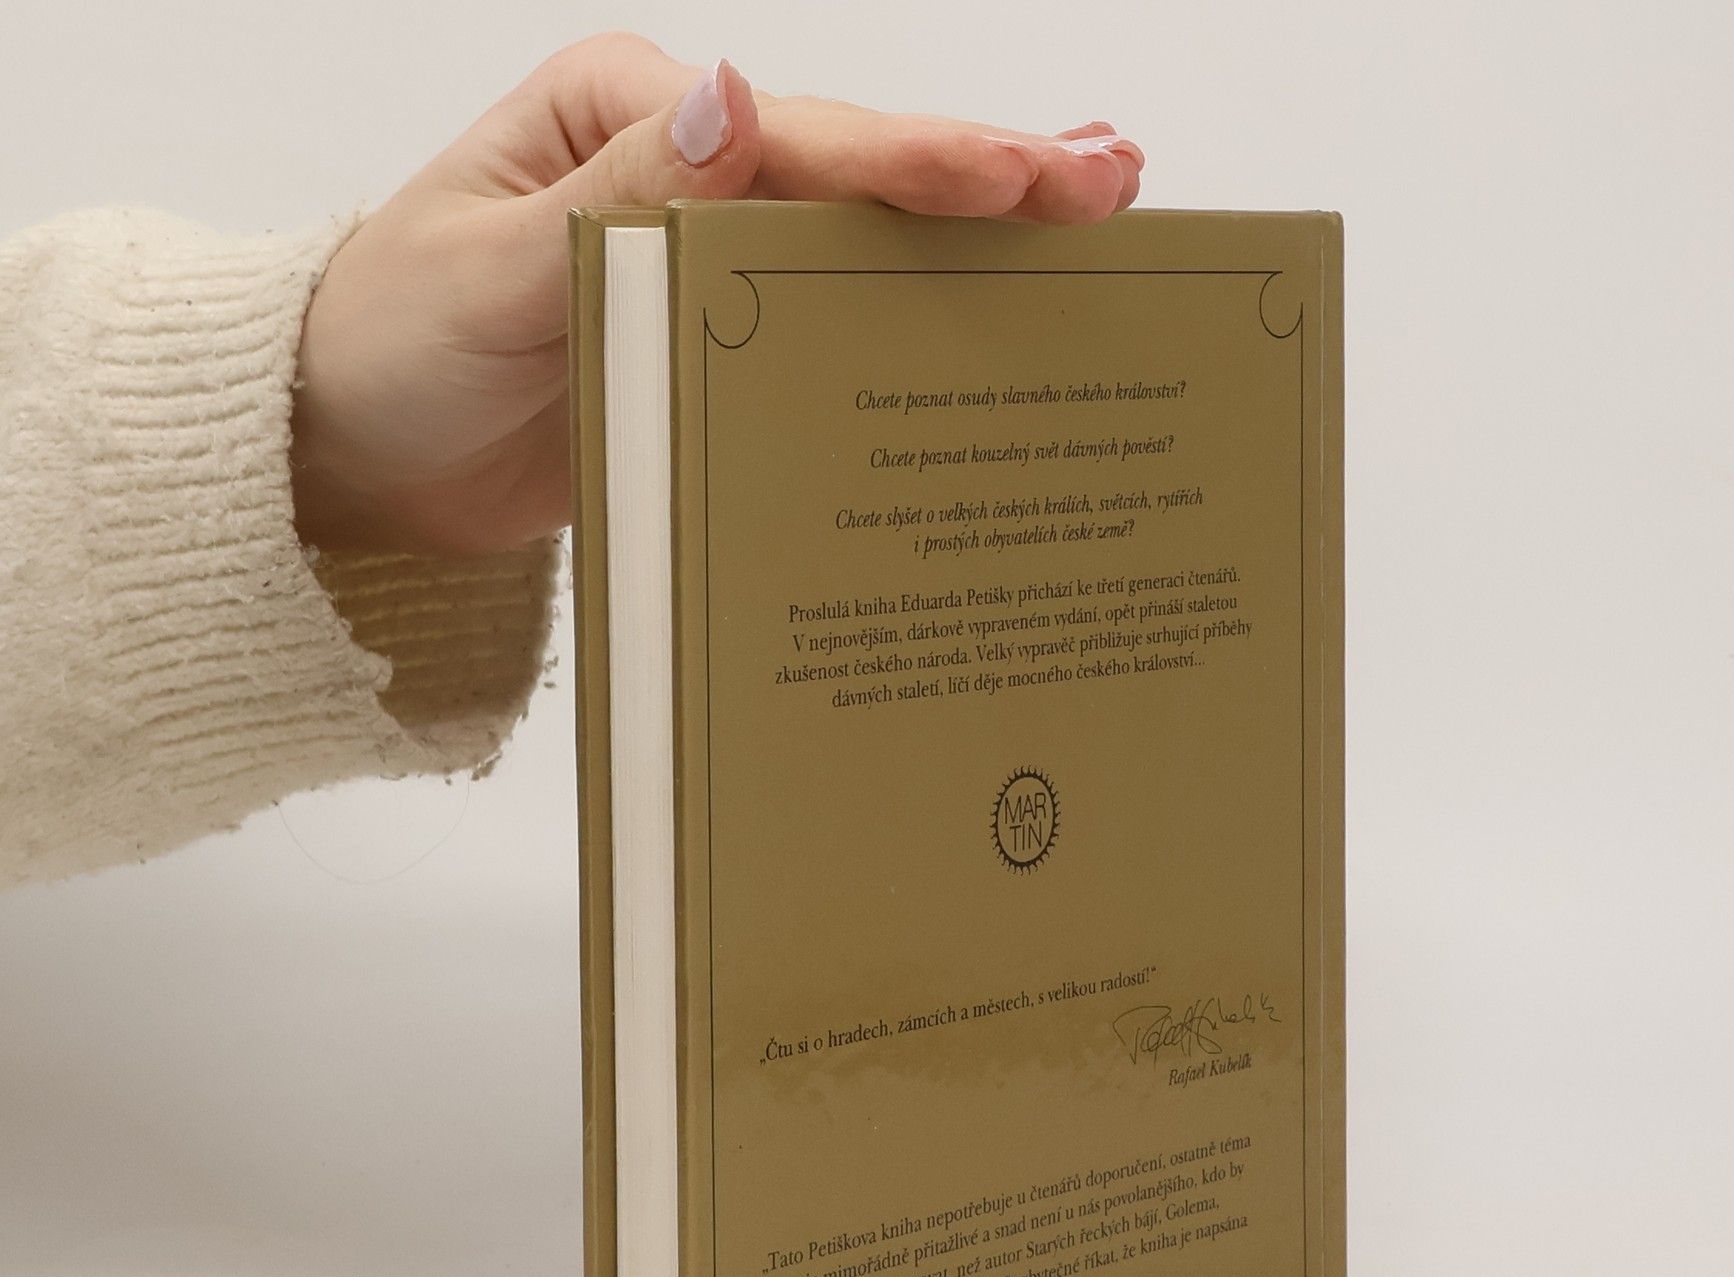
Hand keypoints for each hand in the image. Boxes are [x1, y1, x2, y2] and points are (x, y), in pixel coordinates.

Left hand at [290, 36, 1144, 555]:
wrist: (354, 454)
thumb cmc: (390, 346)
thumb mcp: (488, 269)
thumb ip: (615, 199)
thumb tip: (734, 102)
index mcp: (631, 118)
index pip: (796, 138)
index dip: (915, 162)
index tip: (1023, 177)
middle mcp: (686, 175)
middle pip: (858, 177)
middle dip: (989, 180)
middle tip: (1116, 182)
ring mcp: (710, 264)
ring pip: (863, 248)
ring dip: (979, 242)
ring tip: (1100, 225)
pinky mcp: (718, 347)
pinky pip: (829, 332)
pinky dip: (915, 322)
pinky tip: (996, 317)